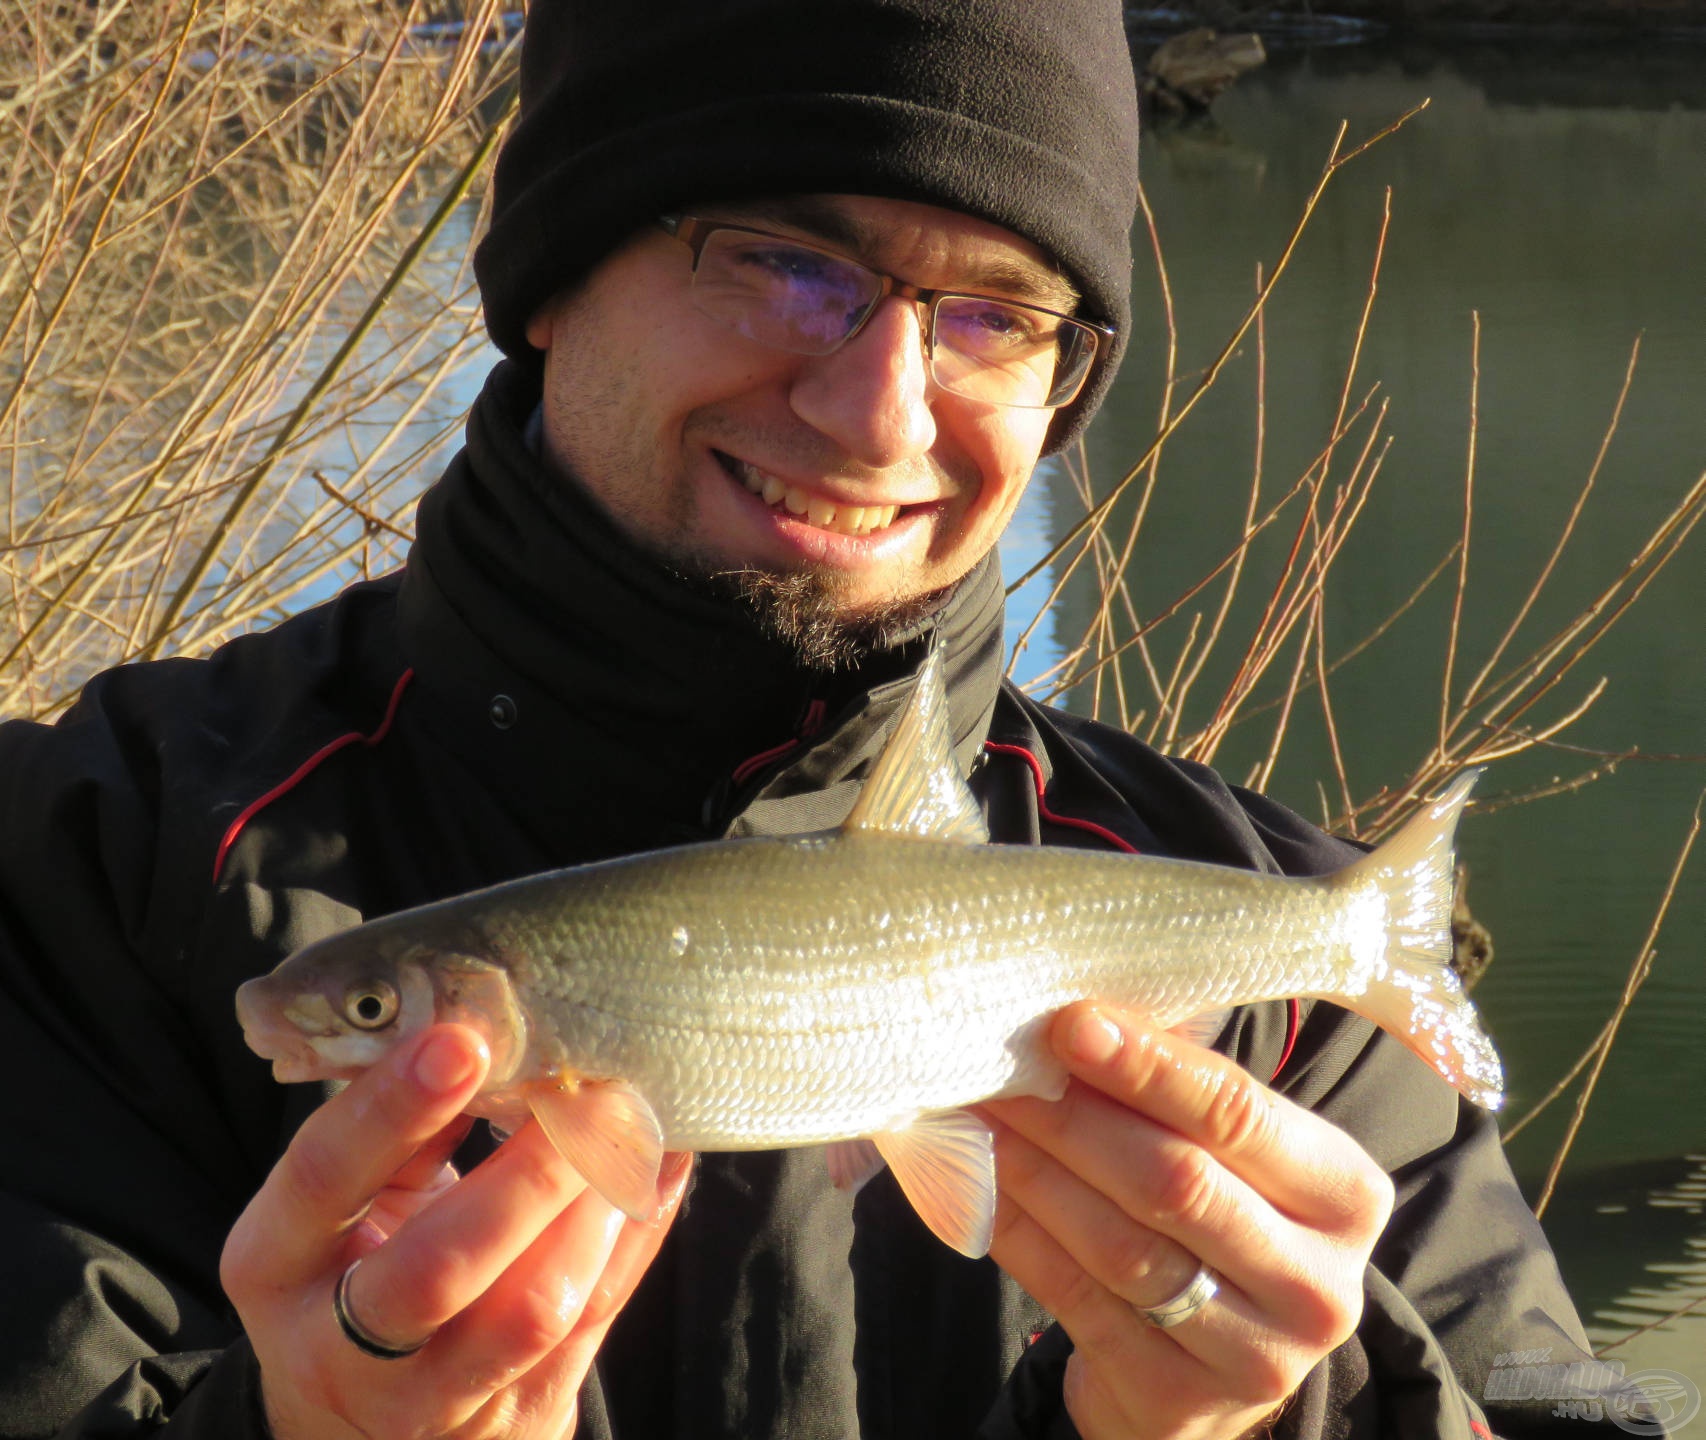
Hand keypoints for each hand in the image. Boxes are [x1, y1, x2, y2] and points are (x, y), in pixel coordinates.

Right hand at [222, 1024, 689, 1438]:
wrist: (364, 1428)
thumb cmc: (361, 1264)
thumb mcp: (345, 1201)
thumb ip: (397, 1128)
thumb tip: (478, 1031)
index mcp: (278, 1265)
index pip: (324, 1179)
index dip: (390, 1108)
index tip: (462, 1039)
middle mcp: (344, 1347)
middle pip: (438, 1268)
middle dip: (525, 1173)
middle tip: (586, 1092)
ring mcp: (436, 1398)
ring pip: (533, 1309)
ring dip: (596, 1203)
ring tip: (627, 1121)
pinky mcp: (521, 1414)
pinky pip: (596, 1319)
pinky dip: (638, 1230)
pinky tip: (660, 1161)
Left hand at [985, 1002, 1393, 1439]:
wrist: (1213, 1374)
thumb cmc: (1220, 1224)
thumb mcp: (1238, 1160)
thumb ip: (1183, 1094)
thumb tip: (1080, 1018)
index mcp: (1346, 1197)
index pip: (1239, 1115)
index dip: (1149, 1067)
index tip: (1071, 1022)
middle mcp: (1317, 1284)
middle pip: (1175, 1182)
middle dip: (1076, 1115)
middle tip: (1004, 1065)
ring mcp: (1253, 1357)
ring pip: (1121, 1245)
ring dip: (1037, 1170)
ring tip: (984, 1116)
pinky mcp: (1177, 1400)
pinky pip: (1077, 1299)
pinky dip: (1020, 1232)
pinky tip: (984, 1184)